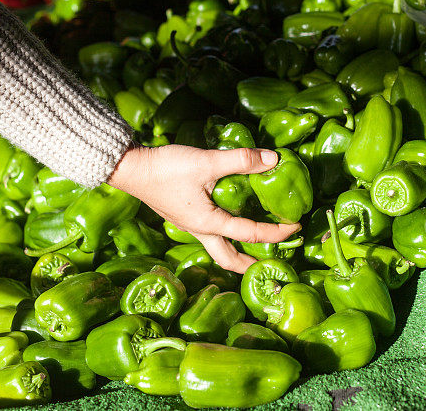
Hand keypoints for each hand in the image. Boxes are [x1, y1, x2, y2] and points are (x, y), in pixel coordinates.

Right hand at [108, 145, 301, 272]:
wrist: (130, 168)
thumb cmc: (167, 169)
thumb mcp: (207, 162)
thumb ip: (241, 160)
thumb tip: (274, 159)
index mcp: (209, 224)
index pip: (250, 235)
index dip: (276, 232)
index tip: (296, 227)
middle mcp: (200, 231)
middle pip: (229, 259)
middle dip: (251, 265)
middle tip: (271, 264)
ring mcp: (190, 225)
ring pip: (218, 248)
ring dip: (237, 252)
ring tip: (255, 248)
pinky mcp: (183, 215)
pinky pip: (209, 234)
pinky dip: (225, 235)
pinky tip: (230, 220)